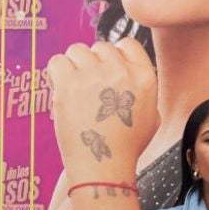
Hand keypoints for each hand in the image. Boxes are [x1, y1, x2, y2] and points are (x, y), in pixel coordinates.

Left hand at [47, 38, 159, 182]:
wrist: (103, 165)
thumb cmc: (127, 145)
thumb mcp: (152, 114)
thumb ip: (142, 88)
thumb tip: (130, 72)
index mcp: (143, 76)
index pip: (127, 44)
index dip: (116, 54)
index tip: (108, 68)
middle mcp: (120, 70)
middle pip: (101, 46)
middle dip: (94, 62)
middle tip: (89, 84)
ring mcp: (93, 75)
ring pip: (77, 50)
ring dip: (74, 65)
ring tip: (74, 86)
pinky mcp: (68, 84)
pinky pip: (57, 61)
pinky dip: (56, 72)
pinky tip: (61, 87)